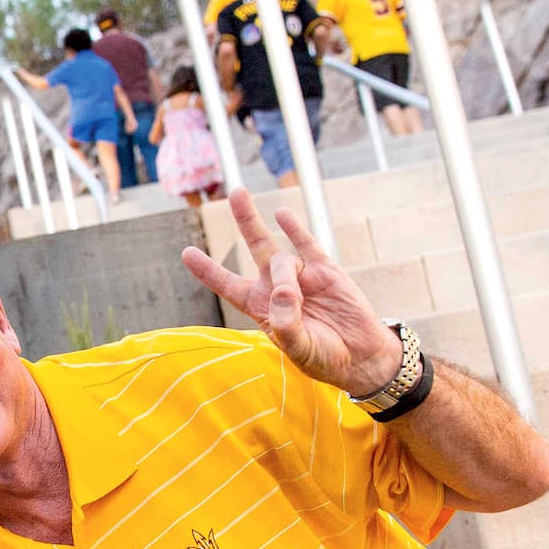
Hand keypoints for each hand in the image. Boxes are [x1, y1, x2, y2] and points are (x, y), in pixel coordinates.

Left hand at [181, 187, 402, 396]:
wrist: (361, 356)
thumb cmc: (323, 358)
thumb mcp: (299, 348)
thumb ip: (286, 324)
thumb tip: (283, 293)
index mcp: (261, 308)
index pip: (228, 285)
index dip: (208, 270)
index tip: (186, 253)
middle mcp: (277, 287)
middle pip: (254, 247)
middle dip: (245, 219)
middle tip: (235, 191)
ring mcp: (301, 275)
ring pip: (281, 258)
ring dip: (283, 274)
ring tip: (295, 296)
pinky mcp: (326, 271)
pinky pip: (307, 244)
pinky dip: (295, 228)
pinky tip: (282, 214)